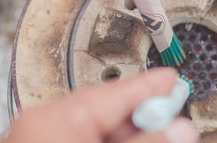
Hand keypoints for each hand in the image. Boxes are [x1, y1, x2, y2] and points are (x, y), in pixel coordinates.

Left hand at [1, 68, 198, 142]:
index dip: (148, 86)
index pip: (115, 93)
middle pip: (106, 111)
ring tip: (156, 134)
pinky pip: (81, 139)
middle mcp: (43, 125)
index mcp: (55, 119)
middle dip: (142, 115)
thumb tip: (177, 131)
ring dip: (127, 135)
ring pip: (95, 129)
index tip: (169, 79)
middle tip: (172, 115)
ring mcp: (39, 139)